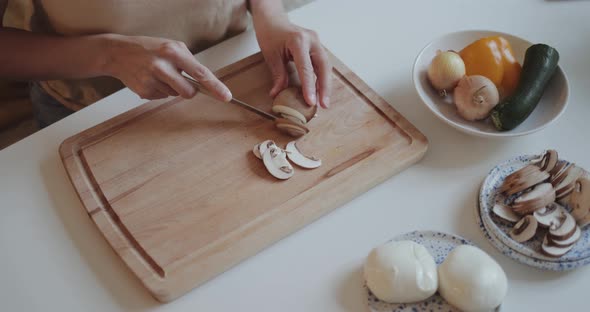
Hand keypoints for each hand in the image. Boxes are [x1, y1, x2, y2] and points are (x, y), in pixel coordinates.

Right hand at [101, 34, 231, 100]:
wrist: (118, 53)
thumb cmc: (150, 48)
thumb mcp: (171, 47)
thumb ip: (188, 63)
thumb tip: (205, 83)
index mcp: (173, 51)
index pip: (200, 72)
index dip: (215, 86)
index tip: (226, 96)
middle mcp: (162, 65)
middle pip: (188, 92)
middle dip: (188, 91)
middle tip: (179, 80)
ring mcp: (151, 79)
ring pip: (175, 95)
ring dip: (171, 88)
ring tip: (158, 74)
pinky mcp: (144, 90)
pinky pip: (162, 97)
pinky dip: (160, 90)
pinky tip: (149, 79)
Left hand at [254, 19, 331, 107]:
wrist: (272, 20)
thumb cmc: (270, 34)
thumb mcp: (271, 56)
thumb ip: (278, 75)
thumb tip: (277, 94)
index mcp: (299, 41)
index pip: (306, 68)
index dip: (309, 87)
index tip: (311, 101)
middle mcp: (312, 40)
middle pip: (324, 66)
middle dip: (325, 87)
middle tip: (324, 105)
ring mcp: (316, 42)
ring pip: (326, 66)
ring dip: (325, 84)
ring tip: (323, 101)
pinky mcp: (317, 47)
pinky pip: (322, 64)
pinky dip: (322, 78)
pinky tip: (320, 91)